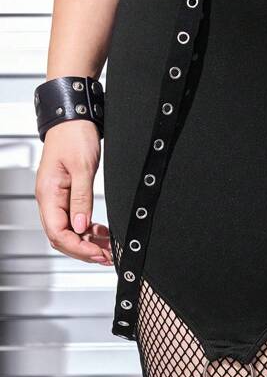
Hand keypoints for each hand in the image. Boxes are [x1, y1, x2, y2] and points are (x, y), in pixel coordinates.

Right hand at [35, 121, 112, 264]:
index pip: (58, 233)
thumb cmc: (74, 136)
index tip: (98, 254)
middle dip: (84, 250)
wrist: (73, 118)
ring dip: (88, 242)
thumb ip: (81, 199)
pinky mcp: (67, 194)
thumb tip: (81, 226)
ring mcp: (57, 198)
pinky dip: (89, 230)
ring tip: (108, 250)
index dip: (79, 248)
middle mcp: (50, 199)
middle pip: (62, 237)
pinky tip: (103, 235)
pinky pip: (76, 219)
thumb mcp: (82, 168)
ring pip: (70, 231)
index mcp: (48, 194)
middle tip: (107, 257)